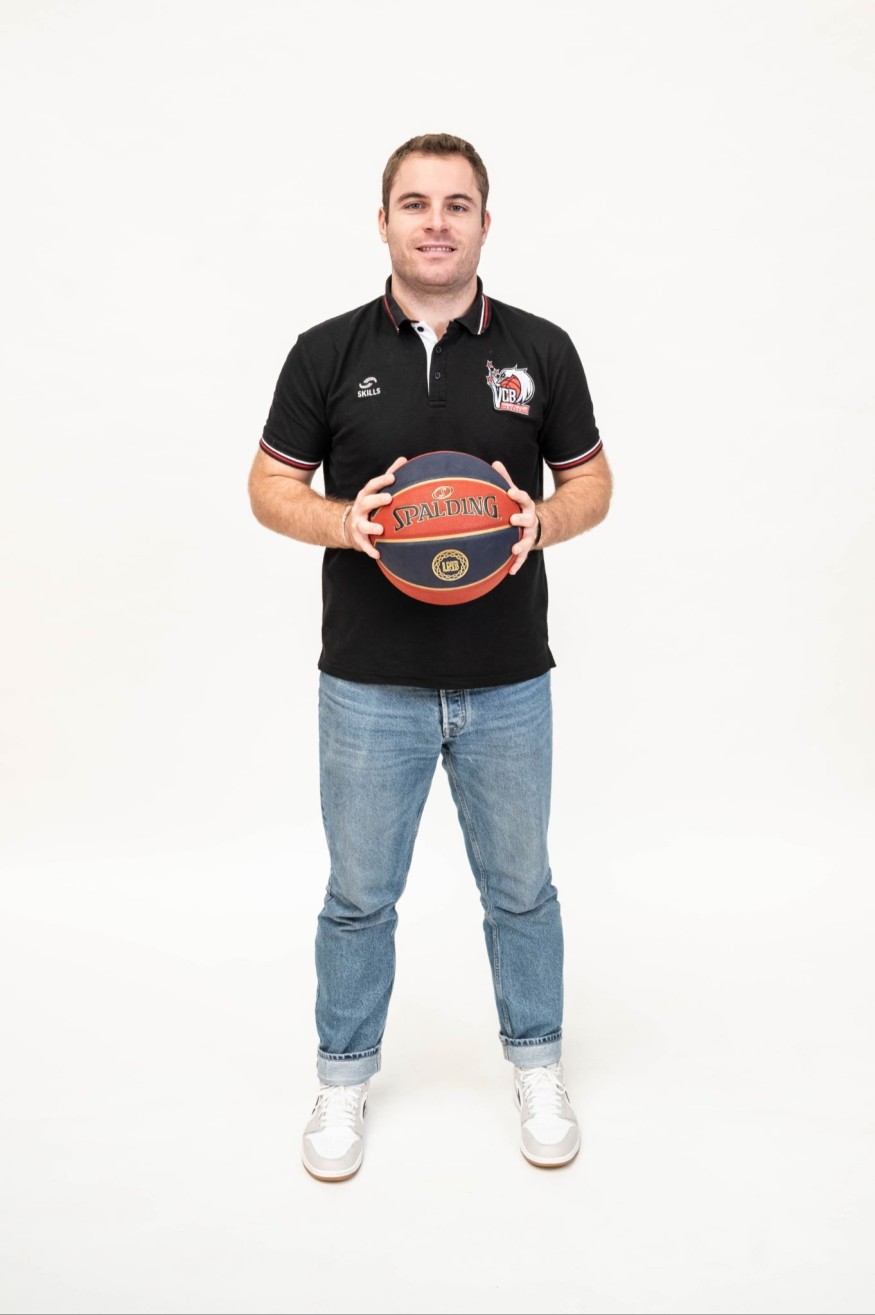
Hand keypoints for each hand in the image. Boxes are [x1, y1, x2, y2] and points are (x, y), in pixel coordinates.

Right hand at [343, 456, 407, 556]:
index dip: (382, 481)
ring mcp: (357, 524)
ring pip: (362, 525)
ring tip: (381, 529)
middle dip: (376, 500)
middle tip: (389, 498)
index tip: (393, 477)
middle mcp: (360, 508)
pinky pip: (363, 545)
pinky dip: (369, 550)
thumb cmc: (369, 506)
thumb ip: (390, 475)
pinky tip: (378, 554)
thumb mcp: (376, 491)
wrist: (347, 526)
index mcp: (366, 496)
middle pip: (366, 502)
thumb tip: (404, 459)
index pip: (372, 485)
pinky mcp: (358, 539)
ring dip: (371, 527)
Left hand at [492, 460, 538, 575]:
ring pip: (527, 540)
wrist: (537, 526)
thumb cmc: (518, 507)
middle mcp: (530, 520)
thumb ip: (505, 480)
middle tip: (512, 520)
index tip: (510, 492)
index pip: (523, 498)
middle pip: (528, 519)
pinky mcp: (527, 548)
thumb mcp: (513, 493)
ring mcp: (529, 535)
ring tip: (513, 549)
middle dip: (522, 520)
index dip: (518, 495)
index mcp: (525, 506)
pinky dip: (517, 564)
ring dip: (521, 545)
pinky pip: (522, 558)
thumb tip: (494, 463)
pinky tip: (510, 571)